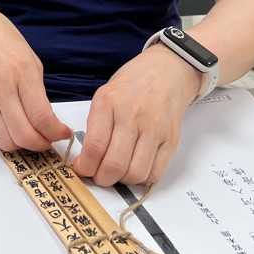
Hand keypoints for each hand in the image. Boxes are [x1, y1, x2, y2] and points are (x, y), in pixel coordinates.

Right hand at [0, 0, 70, 151]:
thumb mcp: (31, 59)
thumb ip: (38, 91)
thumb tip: (47, 118)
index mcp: (21, 73)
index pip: (41, 117)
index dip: (56, 132)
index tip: (63, 133)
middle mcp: (1, 89)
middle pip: (24, 136)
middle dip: (42, 144)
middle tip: (50, 140)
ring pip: (6, 142)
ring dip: (23, 145)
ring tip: (32, 136)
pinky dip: (6, 137)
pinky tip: (15, 129)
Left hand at [72, 46, 200, 186]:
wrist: (167, 71)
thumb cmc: (133, 84)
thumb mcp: (104, 95)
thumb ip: (95, 126)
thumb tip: (86, 160)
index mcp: (109, 102)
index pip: (95, 146)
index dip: (85, 166)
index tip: (82, 169)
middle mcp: (132, 116)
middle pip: (115, 164)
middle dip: (102, 179)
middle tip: (98, 176)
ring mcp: (154, 129)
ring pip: (135, 173)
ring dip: (122, 181)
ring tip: (117, 173)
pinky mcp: (171, 140)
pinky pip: (155, 173)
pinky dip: (142, 179)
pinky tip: (135, 169)